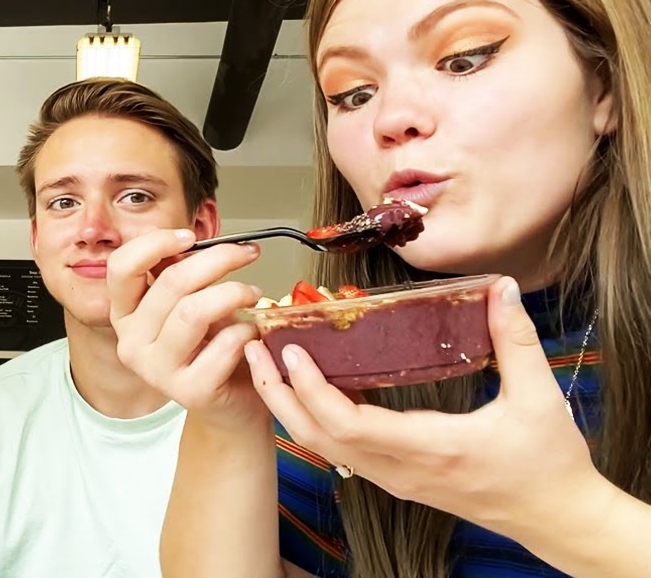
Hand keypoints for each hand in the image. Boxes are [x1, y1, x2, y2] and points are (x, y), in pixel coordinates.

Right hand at [107, 229, 267, 430]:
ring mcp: (157, 370)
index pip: (122, 266)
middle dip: (218, 258)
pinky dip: (246, 331)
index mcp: (125, 313)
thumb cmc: (212, 343)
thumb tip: (192, 240)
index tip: (191, 236)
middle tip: (247, 253)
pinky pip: (223, 346)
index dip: (156, 242)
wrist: (232, 399)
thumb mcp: (189, 301)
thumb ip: (180, 273)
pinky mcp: (189, 392)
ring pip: (194, 311)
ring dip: (234, 292)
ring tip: (254, 293)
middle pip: (171, 282)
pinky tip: (252, 332)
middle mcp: (132, 342)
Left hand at [245, 276, 599, 536]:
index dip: (312, 389)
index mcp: (430, 448)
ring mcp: (394, 477)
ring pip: (323, 447)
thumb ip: (516, 341)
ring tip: (267, 363)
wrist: (554, 517)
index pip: (349, 424)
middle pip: (317, 437)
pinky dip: (313, 418)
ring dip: (289, 406)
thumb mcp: (538, 398)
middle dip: (278, 394)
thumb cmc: (547, 466)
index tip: (291, 351)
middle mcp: (401, 468)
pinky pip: (339, 450)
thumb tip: (502, 292)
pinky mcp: (395, 478)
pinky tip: (307, 388)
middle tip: (255, 349)